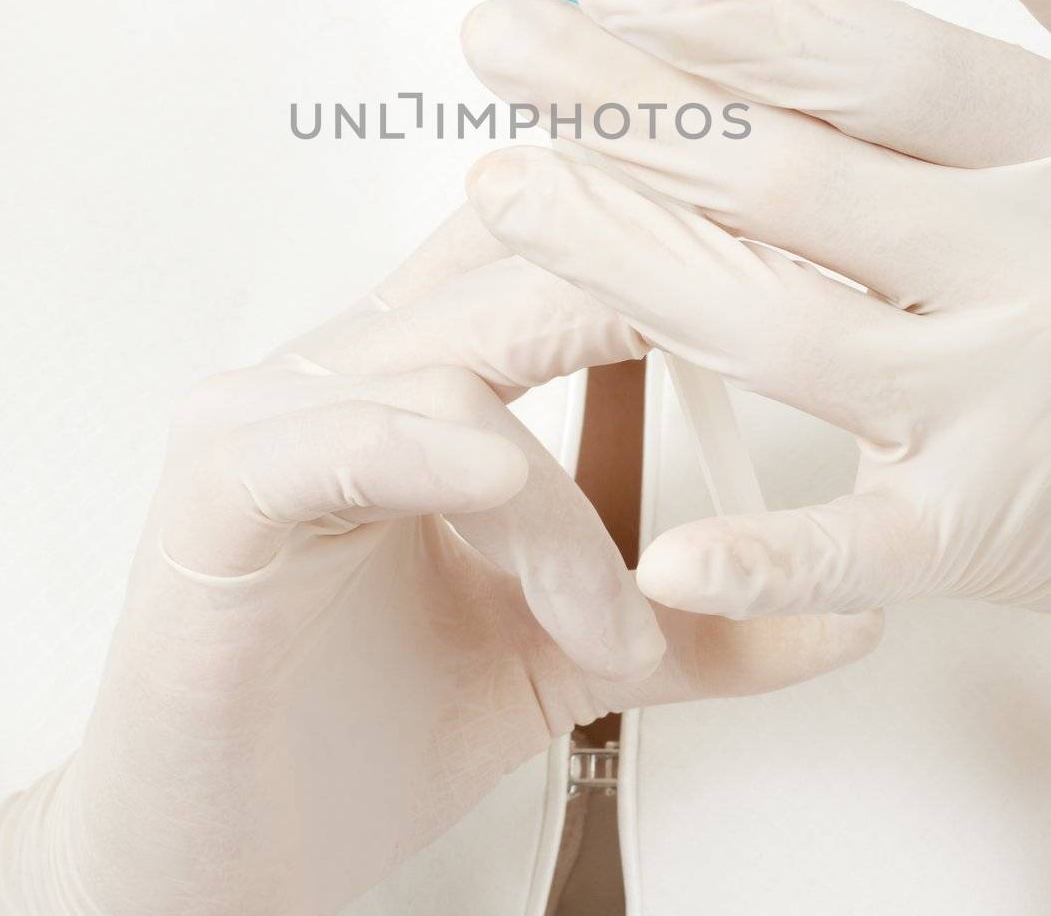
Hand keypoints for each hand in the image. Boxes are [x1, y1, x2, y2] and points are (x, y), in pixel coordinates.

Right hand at [0, 217, 877, 915]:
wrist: (215, 853)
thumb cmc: (368, 731)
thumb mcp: (567, 657)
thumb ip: (696, 623)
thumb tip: (853, 614)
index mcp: (421, 369)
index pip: (547, 236)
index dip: (668, 215)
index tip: (809, 246)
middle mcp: (348, 363)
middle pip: (521, 259)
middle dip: (664, 287)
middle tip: (796, 323)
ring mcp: (277, 412)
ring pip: (466, 365)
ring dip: (576, 511)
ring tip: (627, 634)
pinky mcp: (222, 490)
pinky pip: (367, 440)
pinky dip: (480, 493)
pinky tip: (550, 561)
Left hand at [462, 0, 1050, 619]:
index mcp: (1039, 145)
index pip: (872, 69)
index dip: (740, 20)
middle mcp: (1016, 263)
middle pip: (792, 178)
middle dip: (632, 108)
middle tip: (498, 47)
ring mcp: (1000, 401)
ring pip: (784, 327)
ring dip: (633, 262)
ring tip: (503, 194)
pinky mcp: (985, 531)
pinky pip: (866, 547)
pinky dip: (770, 552)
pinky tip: (663, 545)